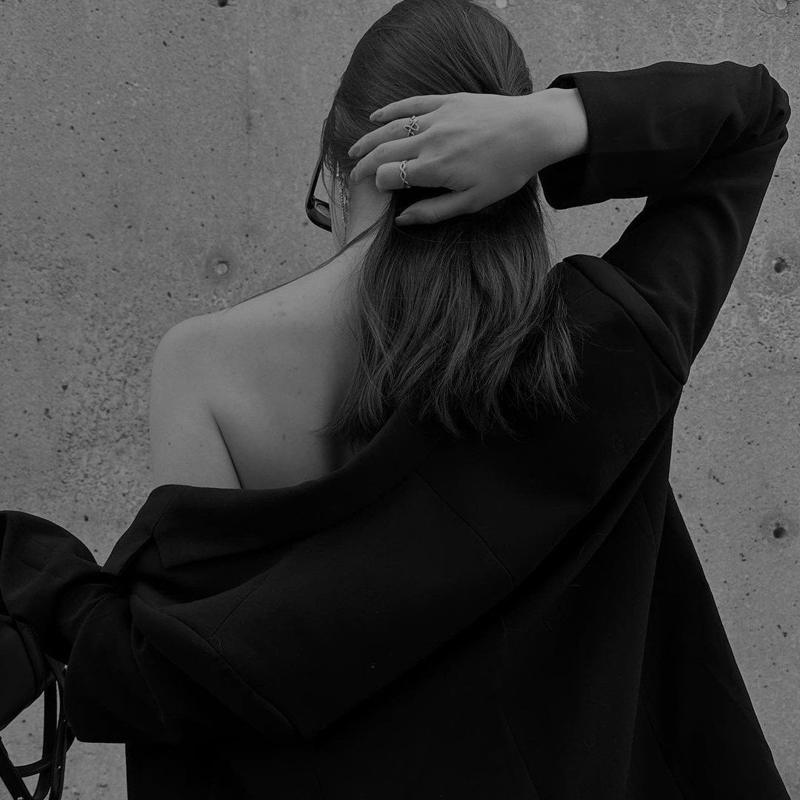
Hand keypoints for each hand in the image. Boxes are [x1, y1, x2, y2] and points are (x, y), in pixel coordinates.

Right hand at [347, 89, 557, 225]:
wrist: (533, 130)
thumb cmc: (506, 171)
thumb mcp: (473, 202)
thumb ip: (434, 212)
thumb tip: (402, 220)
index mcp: (434, 168)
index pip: (388, 175)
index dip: (375, 184)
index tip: (372, 192)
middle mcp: (430, 140)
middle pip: (384, 151)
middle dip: (363, 164)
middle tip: (352, 175)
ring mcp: (437, 117)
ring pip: (392, 127)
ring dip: (369, 139)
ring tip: (354, 151)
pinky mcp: (447, 101)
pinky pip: (411, 104)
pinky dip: (390, 111)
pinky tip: (376, 118)